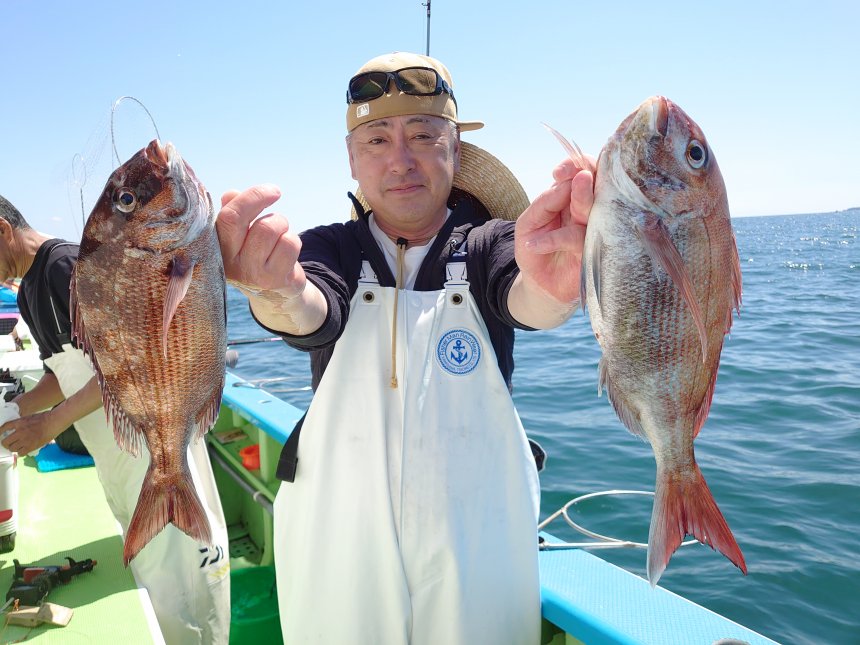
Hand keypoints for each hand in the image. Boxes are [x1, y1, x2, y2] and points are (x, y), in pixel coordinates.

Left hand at [0, 412, 58, 454]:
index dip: (0, 432)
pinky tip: (23, 450)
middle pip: (5, 441)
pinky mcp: (31, 446)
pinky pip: (20, 453)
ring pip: (12, 448)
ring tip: (17, 447)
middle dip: (6, 443)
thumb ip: (21, 424)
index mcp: (19, 423)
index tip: (0, 434)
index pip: (4, 428)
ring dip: (13, 448)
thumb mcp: (29, 418)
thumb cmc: (44, 418)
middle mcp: (19, 432)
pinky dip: (21, 452)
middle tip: (9, 444)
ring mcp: (25, 440)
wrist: (53, 422)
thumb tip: (15, 429)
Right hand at [215, 185, 306, 298]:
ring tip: (278, 232)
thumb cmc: (251, 252)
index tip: (271, 191)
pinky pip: (289, 244)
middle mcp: (230, 264)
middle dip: (265, 203)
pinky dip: (293, 240)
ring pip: (272, 229)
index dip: (252, 197)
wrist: (271, 292)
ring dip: (281, 223)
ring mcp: (252, 275)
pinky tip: (285, 249)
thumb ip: (231, 212)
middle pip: (252, 223)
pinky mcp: (274, 280)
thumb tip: (231, 195)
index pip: (230, 217)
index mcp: (215, 248)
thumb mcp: (237, 233)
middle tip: (275, 198)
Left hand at [514, 156, 595, 303]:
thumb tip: (564, 182)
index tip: (560, 172)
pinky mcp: (592, 254)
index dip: (575, 166)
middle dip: (587, 177)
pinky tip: (535, 243)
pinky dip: (555, 239)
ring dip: (583, 198)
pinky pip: (578, 241)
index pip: (582, 171)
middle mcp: (587, 211)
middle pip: (597, 186)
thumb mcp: (528, 222)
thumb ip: (543, 202)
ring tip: (575, 187)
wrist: (539, 284)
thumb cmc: (535, 248)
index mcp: (571, 198)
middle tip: (580, 175)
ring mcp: (593, 231)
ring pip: (595, 210)